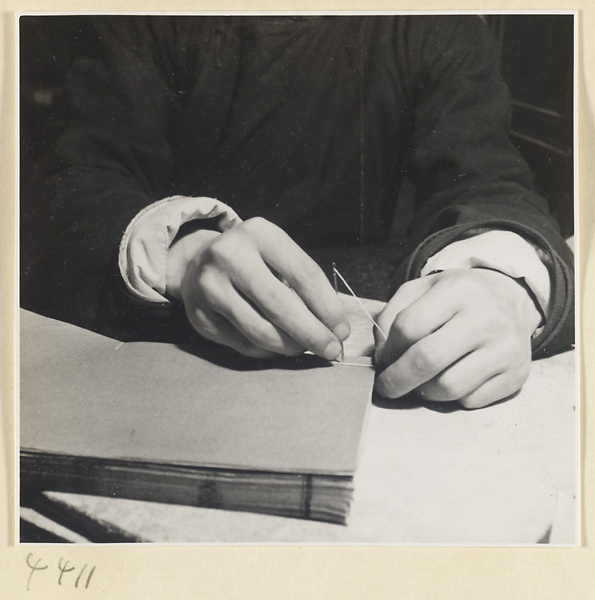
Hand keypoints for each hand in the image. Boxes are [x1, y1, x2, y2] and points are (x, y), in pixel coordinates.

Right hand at [166, 217, 349, 358]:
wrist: (197, 263)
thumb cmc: (252, 261)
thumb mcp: (277, 255)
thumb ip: (303, 284)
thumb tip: (333, 328)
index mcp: (259, 233)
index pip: (303, 273)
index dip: (327, 307)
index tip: (342, 330)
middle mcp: (230, 255)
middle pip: (280, 304)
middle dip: (312, 333)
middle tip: (330, 350)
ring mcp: (209, 286)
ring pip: (259, 329)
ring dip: (289, 346)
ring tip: (303, 348)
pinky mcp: (198, 315)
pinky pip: (241, 343)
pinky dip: (266, 350)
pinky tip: (276, 346)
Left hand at [374, 269, 541, 408]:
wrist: (509, 299)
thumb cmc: (455, 298)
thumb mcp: (420, 290)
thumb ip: (390, 317)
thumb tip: (381, 359)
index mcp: (457, 291)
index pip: (408, 326)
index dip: (388, 349)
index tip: (382, 360)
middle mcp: (486, 318)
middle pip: (427, 360)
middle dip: (397, 380)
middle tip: (386, 387)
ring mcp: (505, 349)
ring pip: (448, 387)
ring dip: (424, 391)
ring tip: (421, 380)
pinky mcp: (516, 375)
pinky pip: (471, 400)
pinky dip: (452, 398)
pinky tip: (450, 379)